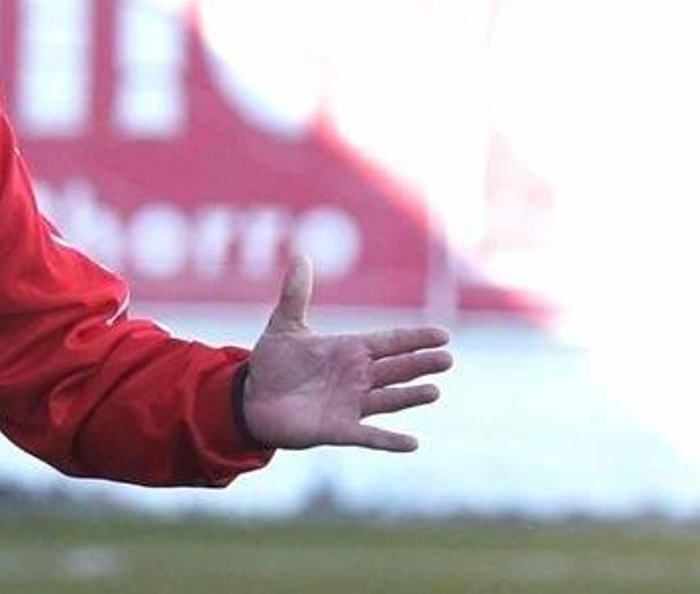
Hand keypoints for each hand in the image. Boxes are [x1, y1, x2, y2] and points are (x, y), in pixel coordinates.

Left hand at [241, 256, 451, 451]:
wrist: (252, 399)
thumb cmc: (273, 362)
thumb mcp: (284, 325)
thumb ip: (296, 294)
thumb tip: (301, 256)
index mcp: (349, 350)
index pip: (388, 342)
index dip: (413, 339)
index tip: (442, 335)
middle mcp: (356, 377)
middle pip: (396, 369)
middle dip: (420, 364)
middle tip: (447, 359)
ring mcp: (350, 405)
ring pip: (388, 399)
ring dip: (410, 396)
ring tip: (434, 391)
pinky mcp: (338, 430)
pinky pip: (369, 436)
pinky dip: (389, 441)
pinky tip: (412, 443)